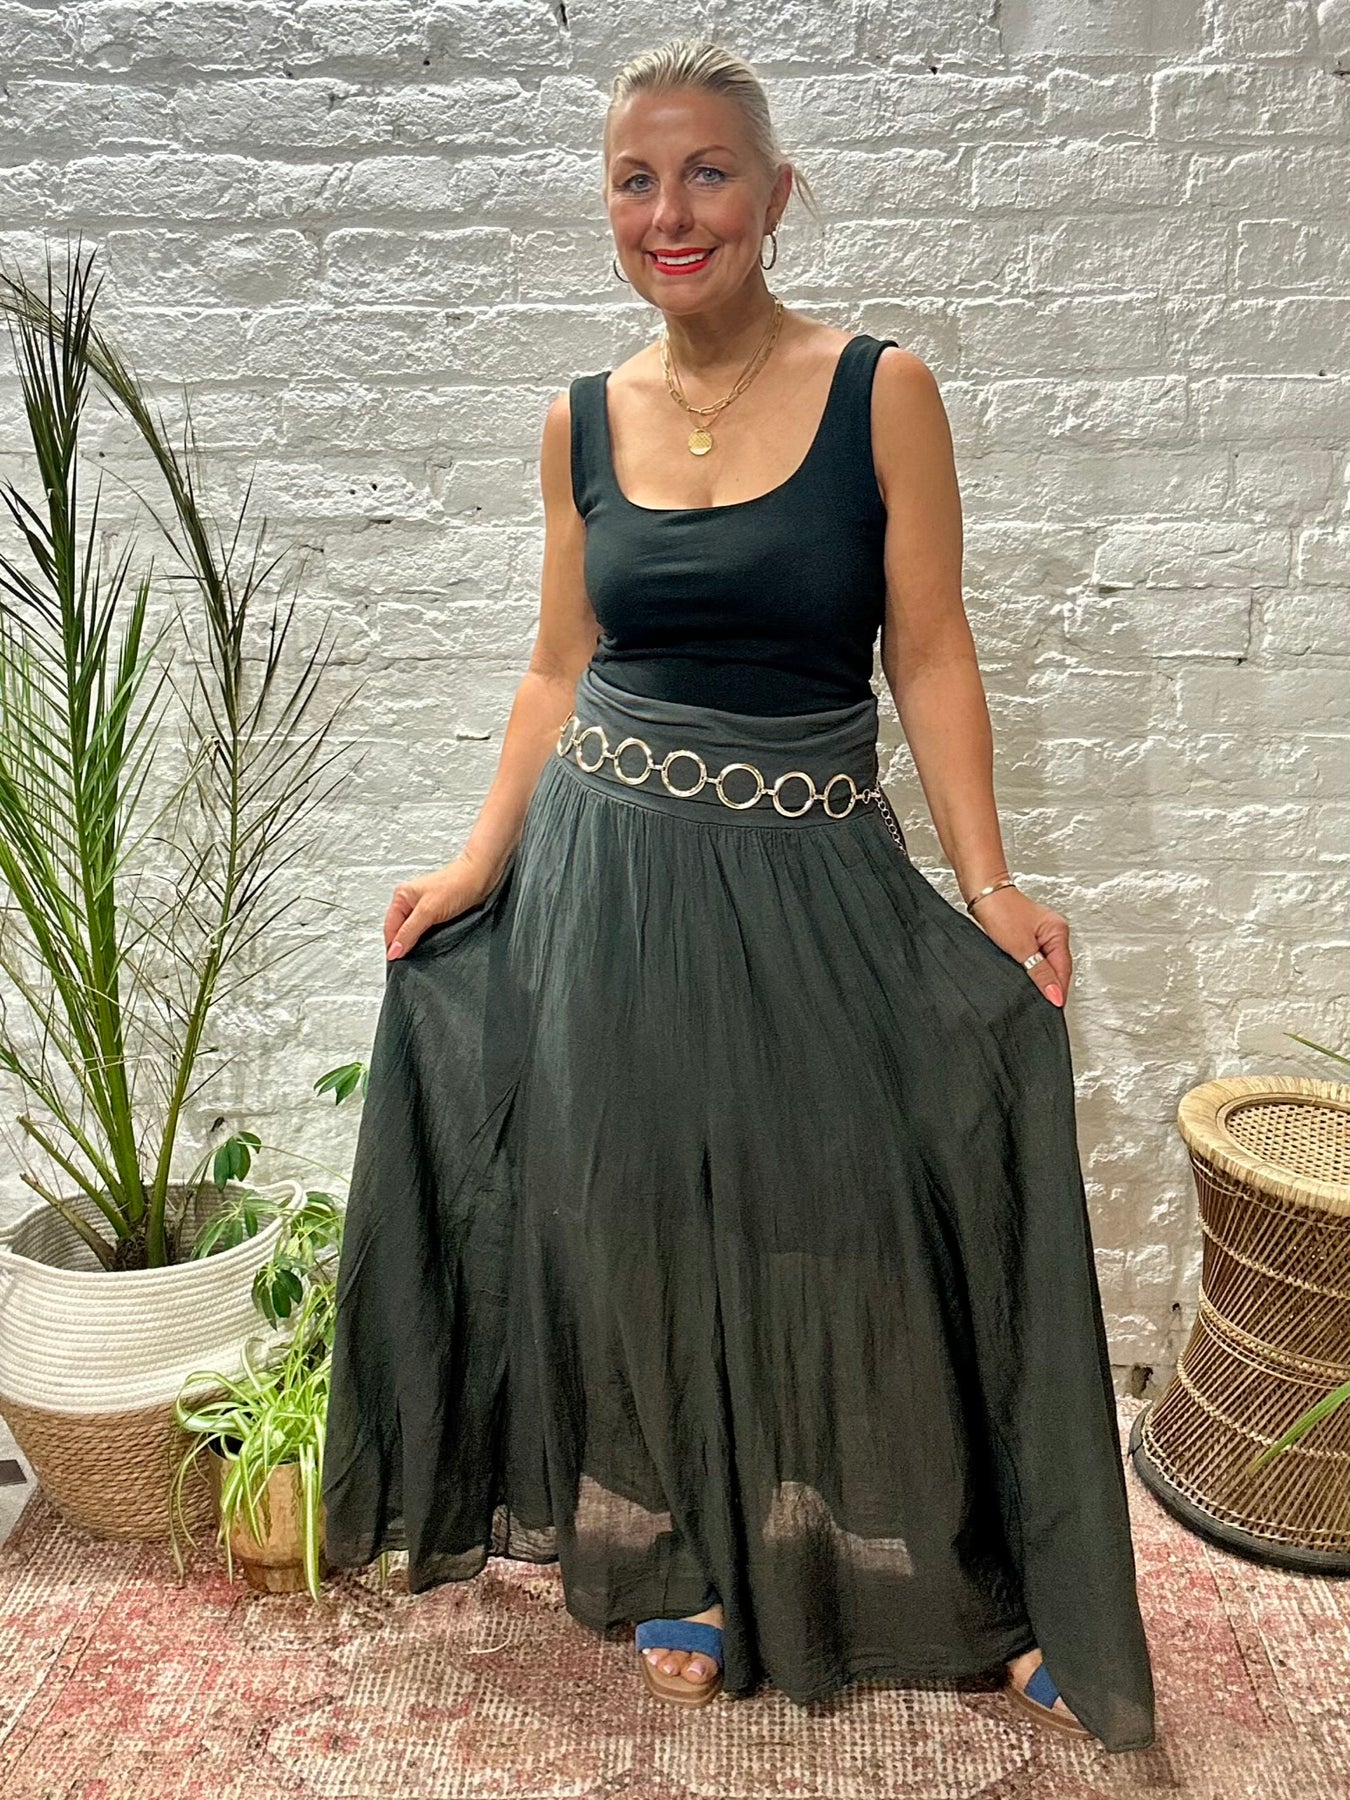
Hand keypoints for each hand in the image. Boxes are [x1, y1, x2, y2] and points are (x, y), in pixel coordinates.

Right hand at [384, 852, 498, 959]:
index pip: (390, 928)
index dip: (394, 946)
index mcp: (401, 896)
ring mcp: (424, 909)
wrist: (482, 877)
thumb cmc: (457, 885)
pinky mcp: (438, 914)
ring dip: (418, 944)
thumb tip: (394, 951)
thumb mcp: (428, 911)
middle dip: (405, 946)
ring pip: (414, 933)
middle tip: (412, 962)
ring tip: (424, 954)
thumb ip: (409, 932)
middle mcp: (410, 902)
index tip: (400, 963)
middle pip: (400, 931)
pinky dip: (430, 940)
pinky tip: (434, 946)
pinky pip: (428, 932)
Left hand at [969, 885, 1070, 1006]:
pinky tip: (1025, 979)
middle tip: (1043, 1006)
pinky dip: (1031, 971)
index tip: (1053, 1008)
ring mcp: (1041, 934)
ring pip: (1045, 964)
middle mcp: (1053, 932)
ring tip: (1034, 995)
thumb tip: (1055, 994)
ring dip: (1041, 979)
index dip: (1058, 991)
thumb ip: (1040, 973)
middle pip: (1057, 968)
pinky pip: (1035, 959)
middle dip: (1051, 987)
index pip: (1063, 970)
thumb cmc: (1000, 910)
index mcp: (1058, 932)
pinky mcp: (1027, 935)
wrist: (982, 893)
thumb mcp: (1021, 948)